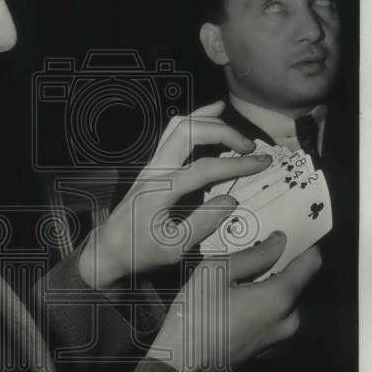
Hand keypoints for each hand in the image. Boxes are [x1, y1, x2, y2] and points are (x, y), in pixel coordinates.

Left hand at [78, 100, 271, 288]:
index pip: (204, 168)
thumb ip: (202, 224)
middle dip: (223, 131)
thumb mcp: (174, 249)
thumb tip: (231, 201)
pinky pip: (171, 134)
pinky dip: (193, 122)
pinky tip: (210, 118)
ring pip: (176, 126)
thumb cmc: (140, 253)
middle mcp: (153, 172)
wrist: (109, 250)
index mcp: (160, 192)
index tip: (263, 162)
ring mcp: (150, 166)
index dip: (237, 163)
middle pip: (188, 132)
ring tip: (233, 122)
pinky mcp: (151, 167)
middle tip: (249, 145)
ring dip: (206, 120)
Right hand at [147, 233, 321, 371]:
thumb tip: (279, 241)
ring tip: (240, 273)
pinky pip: (273, 314)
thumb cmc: (196, 317)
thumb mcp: (216, 273)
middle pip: (297, 280)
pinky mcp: (268, 345)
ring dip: (269, 283)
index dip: (303, 243)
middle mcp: (289, 318)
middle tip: (254, 250)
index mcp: (281, 297)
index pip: (311, 262)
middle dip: (281, 263)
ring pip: (284, 298)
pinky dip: (261, 301)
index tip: (287, 231)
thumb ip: (253, 255)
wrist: (183, 367)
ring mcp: (280, 335)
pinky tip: (235, 296)